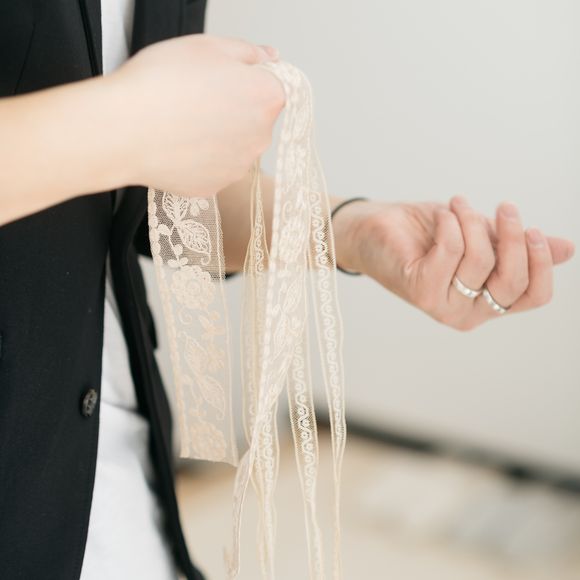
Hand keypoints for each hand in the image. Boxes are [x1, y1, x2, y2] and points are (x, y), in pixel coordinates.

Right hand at [109, 35, 284, 196]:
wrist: (125, 130)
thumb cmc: (162, 84)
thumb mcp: (208, 46)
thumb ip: (247, 52)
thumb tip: (268, 57)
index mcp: (266, 98)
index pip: (272, 86)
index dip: (246, 79)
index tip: (223, 79)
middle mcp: (261, 137)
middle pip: (255, 119)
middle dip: (234, 109)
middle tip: (197, 98)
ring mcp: (239, 166)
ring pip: (234, 145)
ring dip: (218, 135)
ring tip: (184, 123)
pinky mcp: (216, 186)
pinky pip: (213, 168)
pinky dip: (200, 158)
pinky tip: (178, 145)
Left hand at [333, 196, 575, 329]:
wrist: (381, 229)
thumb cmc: (431, 233)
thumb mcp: (482, 236)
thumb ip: (516, 246)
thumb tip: (566, 249)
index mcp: (490, 302)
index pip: (533, 297)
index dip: (541, 264)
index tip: (535, 229)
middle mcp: (468, 312)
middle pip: (511, 282)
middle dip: (514, 238)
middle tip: (505, 207)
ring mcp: (442, 305)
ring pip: (480, 262)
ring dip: (473, 223)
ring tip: (458, 204)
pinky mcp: (420, 289)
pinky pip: (451, 252)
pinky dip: (450, 225)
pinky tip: (441, 215)